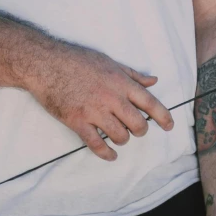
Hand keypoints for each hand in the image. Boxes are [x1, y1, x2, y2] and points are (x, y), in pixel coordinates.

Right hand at [29, 42, 174, 160]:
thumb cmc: (77, 60)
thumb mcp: (109, 62)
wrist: (45, 64)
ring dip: (122, 140)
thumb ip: (133, 74)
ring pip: (120, 136)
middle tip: (136, 130)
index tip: (170, 126)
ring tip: (118, 136)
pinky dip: (106, 153)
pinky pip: (96, 144)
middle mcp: (111, 98)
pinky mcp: (78, 122)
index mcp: (121, 82)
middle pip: (138, 124)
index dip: (164, 117)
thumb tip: (153, 80)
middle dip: (140, 131)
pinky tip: (110, 155)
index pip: (150, 103)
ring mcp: (94, 111)